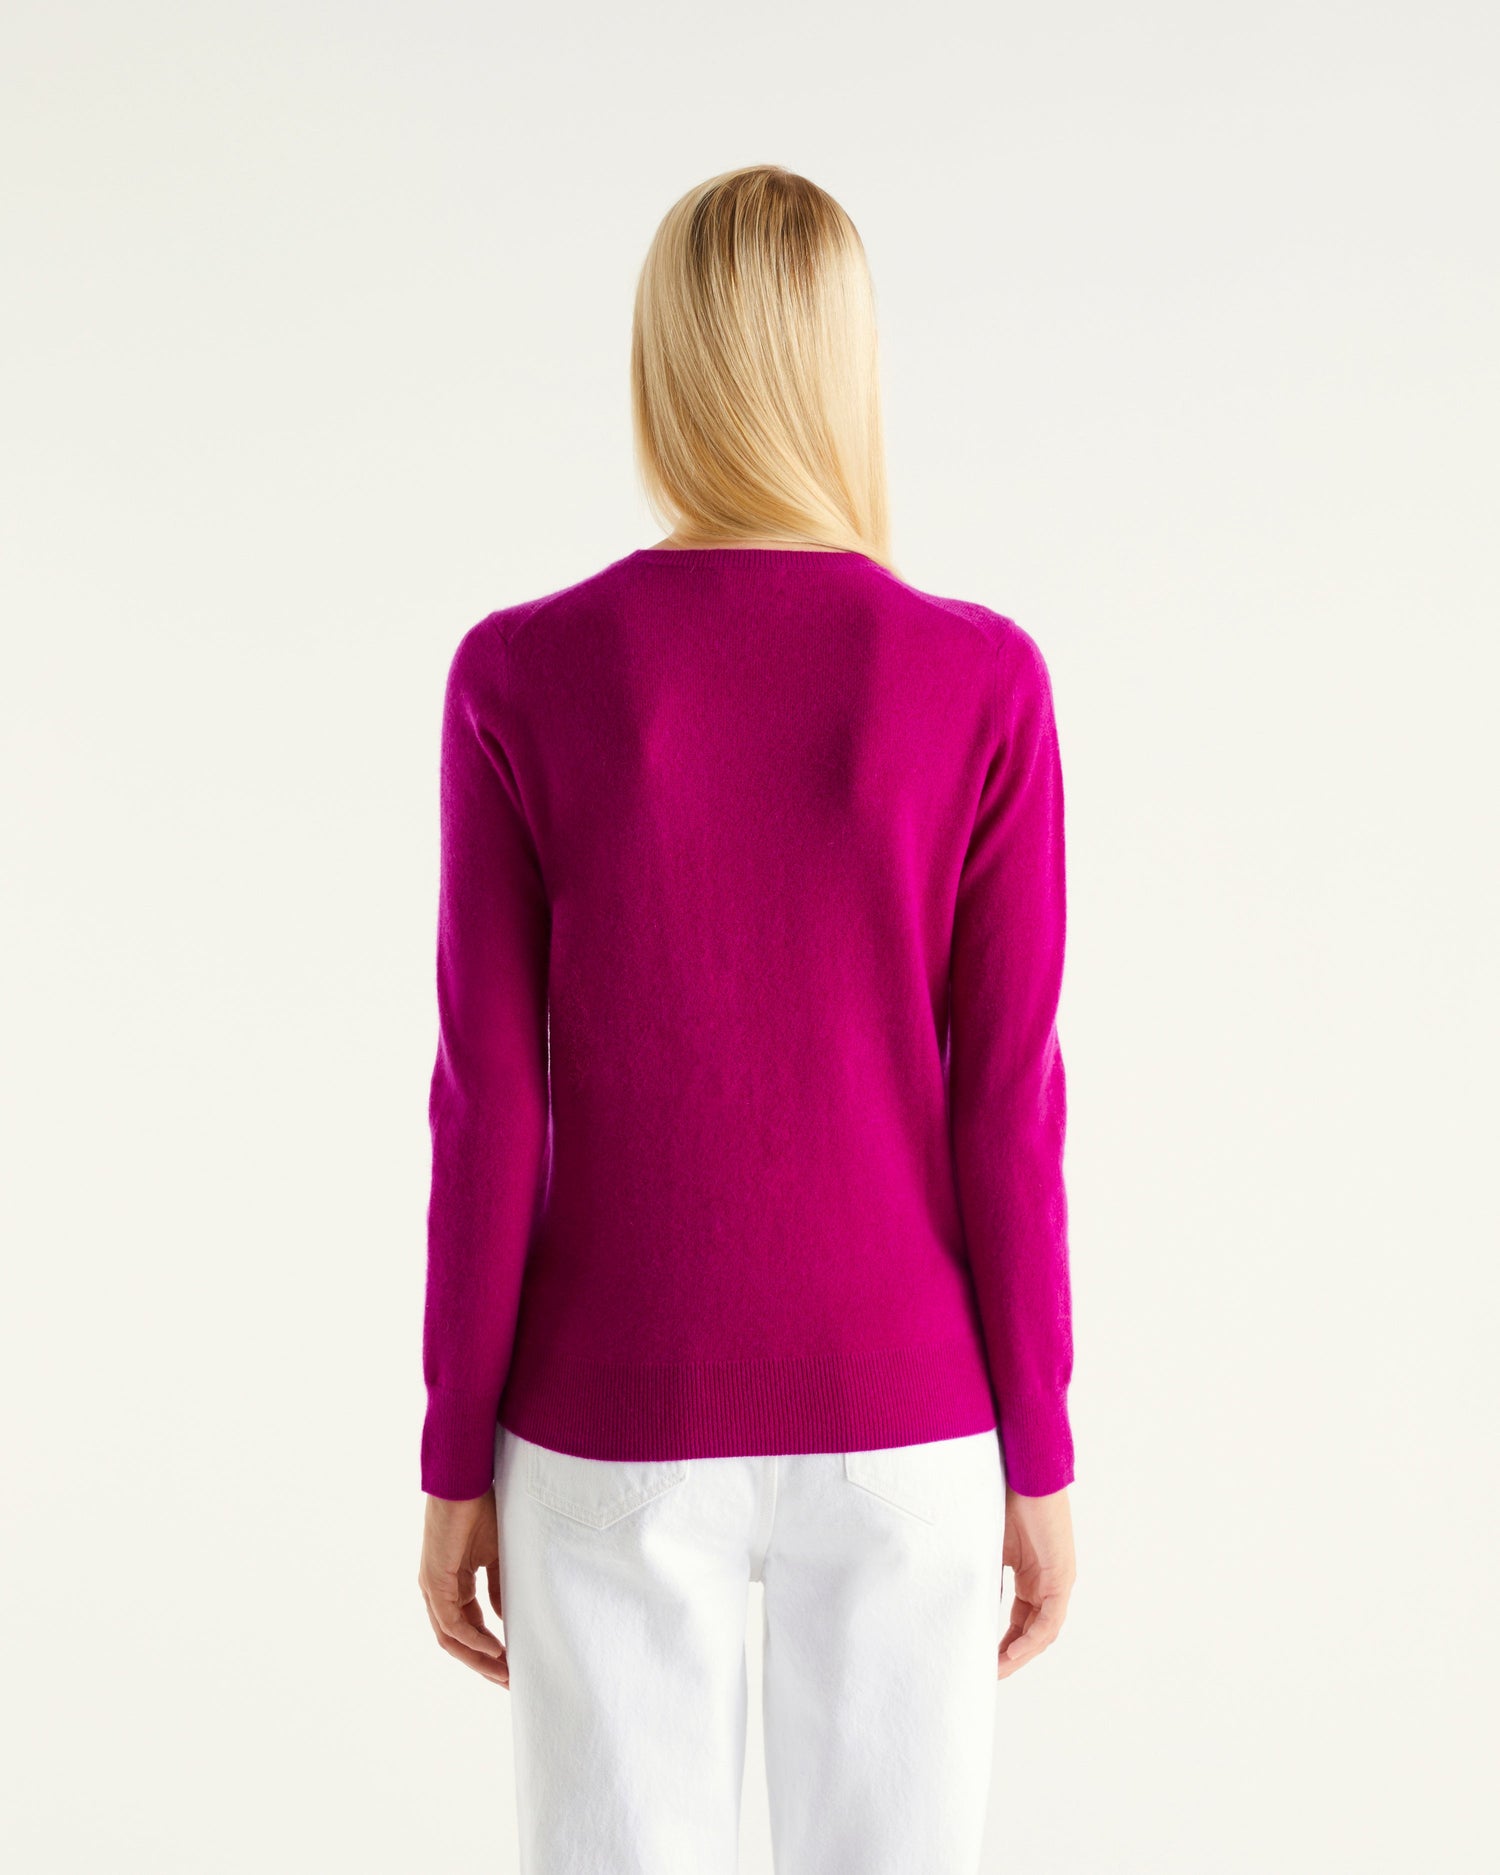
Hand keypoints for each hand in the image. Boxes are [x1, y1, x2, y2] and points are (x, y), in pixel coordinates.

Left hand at [418, 1487, 508, 1686]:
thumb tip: (505, 1618)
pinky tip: (495, 1649)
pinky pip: (451, 1622)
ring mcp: (433, 1586)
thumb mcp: (498, 1554)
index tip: (515, 1664)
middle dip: (485, 1664)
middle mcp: (438, 1589)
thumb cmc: (482, 1506)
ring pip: (451, 1638)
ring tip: (505, 1674)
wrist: (466, 1478)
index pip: (470, 1626)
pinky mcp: (433, 1580)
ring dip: (478, 1659)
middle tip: (511, 1682)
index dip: (491, 1649)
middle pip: (458, 1640)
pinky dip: (473, 1639)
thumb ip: (499, 1587)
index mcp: (453, 1582)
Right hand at [997, 1483, 1074, 1678]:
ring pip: (1043, 1631)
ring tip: (997, 1671)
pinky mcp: (1062, 1575)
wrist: (1023, 1469)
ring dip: (1021, 1654)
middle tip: (987, 1675)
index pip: (1019, 1621)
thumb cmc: (1003, 1496)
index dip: (1002, 1644)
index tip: (981, 1660)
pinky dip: (1032, 1638)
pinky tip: (1013, 1652)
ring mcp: (1057, 1579)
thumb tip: (958, 1598)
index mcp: (1031, 1574)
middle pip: (1032, 1632)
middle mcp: (1047, 1581)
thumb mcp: (987, 1544)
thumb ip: (982, 1572)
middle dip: (1010, 1656)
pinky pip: (1050, 1618)